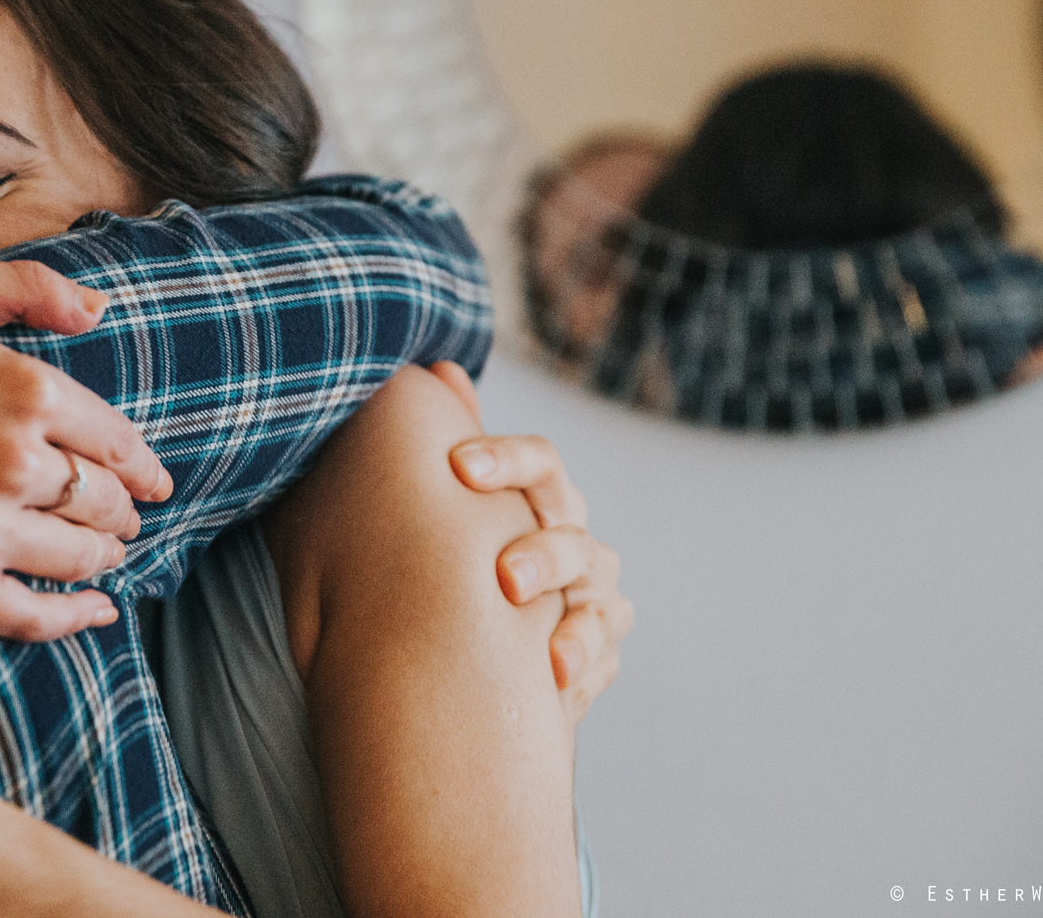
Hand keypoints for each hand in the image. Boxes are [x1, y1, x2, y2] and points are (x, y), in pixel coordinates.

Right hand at [0, 261, 172, 642]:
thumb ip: (23, 286)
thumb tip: (99, 311)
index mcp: (22, 386)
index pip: (117, 441)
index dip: (142, 467)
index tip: (153, 482)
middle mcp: (10, 457)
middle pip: (105, 502)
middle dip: (122, 514)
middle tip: (122, 522)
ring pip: (79, 557)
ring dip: (102, 560)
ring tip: (101, 558)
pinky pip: (32, 614)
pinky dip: (74, 618)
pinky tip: (93, 613)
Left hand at [427, 362, 633, 724]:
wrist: (452, 648)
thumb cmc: (448, 554)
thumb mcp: (440, 500)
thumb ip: (444, 437)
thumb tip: (439, 367)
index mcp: (537, 495)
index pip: (541, 463)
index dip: (507, 460)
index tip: (461, 467)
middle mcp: (573, 540)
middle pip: (573, 534)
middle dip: (542, 554)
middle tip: (503, 578)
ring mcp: (591, 598)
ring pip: (599, 596)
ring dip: (573, 617)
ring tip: (541, 650)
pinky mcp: (595, 652)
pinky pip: (603, 655)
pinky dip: (581, 663)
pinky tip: (553, 676)